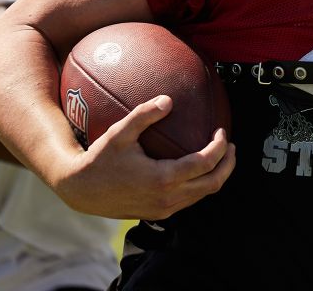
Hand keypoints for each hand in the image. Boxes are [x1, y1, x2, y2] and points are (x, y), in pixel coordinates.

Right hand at [53, 95, 234, 219]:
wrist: (81, 191)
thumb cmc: (99, 159)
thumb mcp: (119, 133)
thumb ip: (144, 114)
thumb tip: (169, 99)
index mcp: (163, 179)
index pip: (206, 163)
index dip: (220, 147)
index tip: (221, 131)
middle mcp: (167, 198)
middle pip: (213, 183)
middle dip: (228, 164)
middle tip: (232, 147)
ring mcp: (164, 209)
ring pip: (202, 194)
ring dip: (215, 176)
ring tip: (220, 156)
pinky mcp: (158, 213)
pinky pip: (189, 200)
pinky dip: (199, 184)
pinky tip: (196, 169)